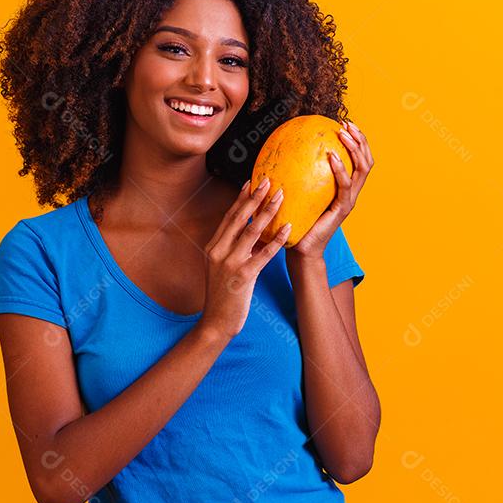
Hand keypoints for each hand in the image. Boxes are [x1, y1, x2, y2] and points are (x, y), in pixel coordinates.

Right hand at [198, 177, 290, 339]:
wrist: (216, 322)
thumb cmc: (224, 295)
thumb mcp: (224, 267)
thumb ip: (236, 249)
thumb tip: (254, 232)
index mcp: (213, 246)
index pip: (229, 217)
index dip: (241, 198)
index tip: (251, 181)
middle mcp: (218, 251)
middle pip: (239, 218)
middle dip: (255, 197)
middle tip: (269, 180)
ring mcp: (229, 263)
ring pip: (251, 231)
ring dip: (268, 212)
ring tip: (282, 196)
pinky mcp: (242, 276)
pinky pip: (263, 254)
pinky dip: (276, 240)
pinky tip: (288, 229)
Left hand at [287, 119, 373, 259]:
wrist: (300, 247)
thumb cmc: (297, 219)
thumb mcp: (299, 192)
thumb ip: (299, 174)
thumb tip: (283, 148)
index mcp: (345, 187)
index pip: (359, 159)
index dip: (357, 140)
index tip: (345, 123)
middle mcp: (351, 192)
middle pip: (367, 160)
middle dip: (360, 139)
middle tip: (348, 124)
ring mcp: (349, 200)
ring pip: (362, 169)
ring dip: (355, 149)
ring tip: (343, 135)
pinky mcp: (342, 209)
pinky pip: (344, 186)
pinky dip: (341, 170)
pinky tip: (332, 157)